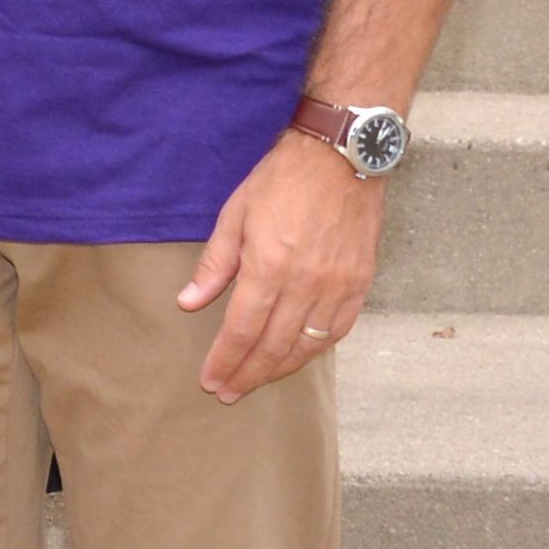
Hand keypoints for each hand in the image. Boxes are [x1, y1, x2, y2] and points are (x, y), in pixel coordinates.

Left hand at [177, 133, 381, 400]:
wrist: (340, 155)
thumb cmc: (282, 180)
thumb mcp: (235, 214)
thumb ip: (214, 264)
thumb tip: (188, 302)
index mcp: (269, 268)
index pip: (241, 331)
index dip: (224, 361)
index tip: (210, 381)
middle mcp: (305, 285)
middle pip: (273, 347)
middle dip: (248, 374)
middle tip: (229, 392)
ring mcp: (337, 287)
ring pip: (307, 346)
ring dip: (280, 369)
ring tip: (258, 380)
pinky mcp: (360, 283)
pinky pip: (338, 330)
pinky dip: (317, 349)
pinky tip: (300, 356)